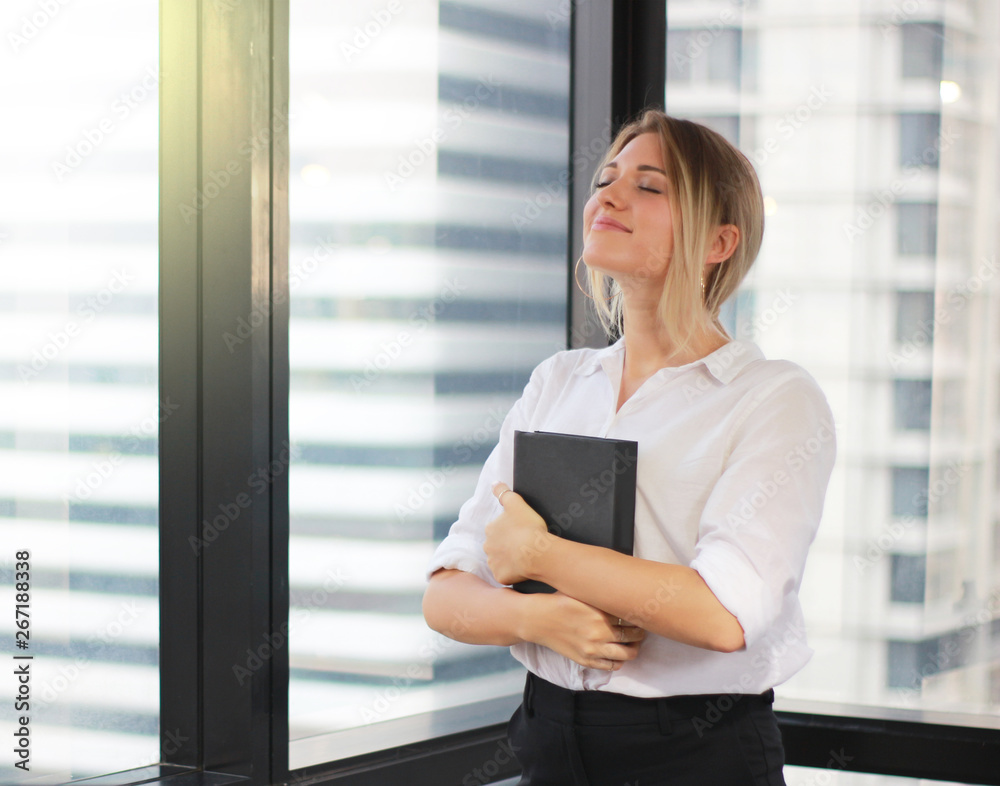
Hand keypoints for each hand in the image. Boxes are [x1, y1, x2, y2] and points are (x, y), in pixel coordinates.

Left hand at [484, 483, 551, 584]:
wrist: (536, 552)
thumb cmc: (528, 526)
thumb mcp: (516, 502)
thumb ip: (503, 492)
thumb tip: (494, 483)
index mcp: (490, 529)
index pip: (497, 529)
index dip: (510, 529)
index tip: (522, 531)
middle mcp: (487, 546)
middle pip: (496, 545)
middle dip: (506, 545)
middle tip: (524, 544)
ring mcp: (493, 563)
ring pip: (500, 561)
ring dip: (509, 559)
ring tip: (525, 557)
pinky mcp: (501, 576)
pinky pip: (505, 575)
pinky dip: (513, 573)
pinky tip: (523, 569)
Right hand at [522, 592, 645, 670]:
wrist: (536, 620)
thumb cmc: (558, 602)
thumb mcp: (581, 593)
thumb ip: (601, 595)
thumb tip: (623, 592)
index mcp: (599, 613)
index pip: (632, 617)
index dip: (639, 616)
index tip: (640, 614)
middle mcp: (599, 633)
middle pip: (634, 636)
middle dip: (640, 632)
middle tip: (639, 628)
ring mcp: (592, 649)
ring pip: (627, 654)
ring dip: (633, 648)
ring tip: (631, 642)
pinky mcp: (585, 660)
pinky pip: (611, 666)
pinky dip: (619, 661)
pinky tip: (617, 652)